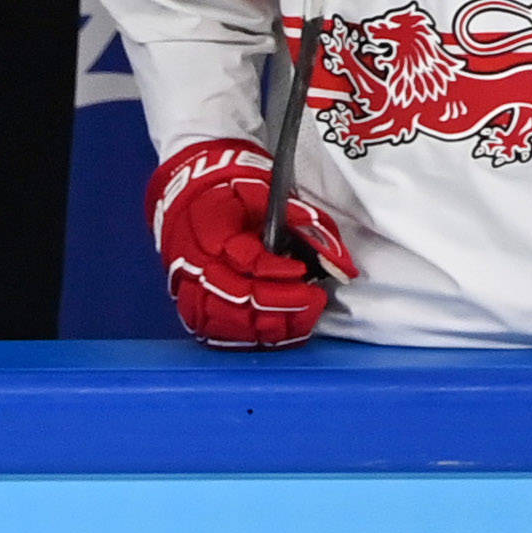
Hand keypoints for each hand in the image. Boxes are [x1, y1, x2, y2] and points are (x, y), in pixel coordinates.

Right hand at [148, 135, 355, 347]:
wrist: (191, 197)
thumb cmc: (234, 195)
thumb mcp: (268, 195)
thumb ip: (304, 224)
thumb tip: (342, 262)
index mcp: (213, 227)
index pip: (248, 259)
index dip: (279, 270)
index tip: (304, 272)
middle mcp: (196, 261)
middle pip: (238, 295)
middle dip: (281, 303)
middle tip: (313, 300)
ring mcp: (189, 285)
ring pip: (227, 319)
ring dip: (268, 324)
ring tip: (301, 317)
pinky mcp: (190, 303)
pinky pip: (213, 330)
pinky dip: (246, 336)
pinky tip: (274, 330)